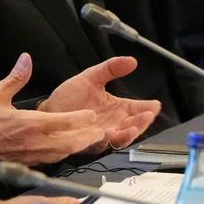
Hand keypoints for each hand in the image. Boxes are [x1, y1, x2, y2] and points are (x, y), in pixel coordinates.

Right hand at [0, 53, 104, 172]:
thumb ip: (15, 77)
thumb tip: (26, 59)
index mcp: (29, 123)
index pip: (62, 121)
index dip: (80, 118)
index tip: (92, 114)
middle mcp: (34, 141)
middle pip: (68, 142)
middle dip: (87, 137)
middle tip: (101, 131)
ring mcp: (31, 154)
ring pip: (62, 153)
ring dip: (77, 147)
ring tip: (89, 141)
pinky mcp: (26, 161)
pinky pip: (51, 159)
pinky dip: (62, 154)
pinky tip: (65, 149)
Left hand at [40, 56, 160, 153]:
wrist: (49, 109)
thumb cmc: (70, 96)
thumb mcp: (91, 77)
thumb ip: (111, 68)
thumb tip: (131, 60)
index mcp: (116, 108)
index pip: (136, 109)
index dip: (147, 108)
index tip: (155, 105)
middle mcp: (113, 123)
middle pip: (133, 125)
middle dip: (142, 122)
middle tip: (148, 115)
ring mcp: (102, 134)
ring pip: (121, 137)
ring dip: (129, 133)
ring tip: (134, 127)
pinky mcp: (89, 142)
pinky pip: (102, 143)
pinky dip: (108, 139)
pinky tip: (111, 131)